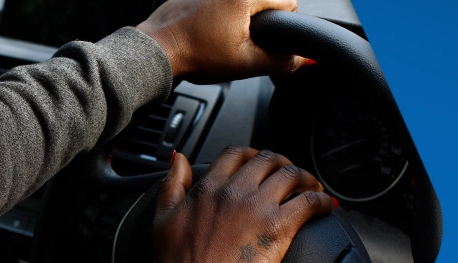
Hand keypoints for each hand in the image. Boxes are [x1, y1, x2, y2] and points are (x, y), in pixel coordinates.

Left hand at [137, 0, 304, 82]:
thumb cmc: (194, 54)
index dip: (281, 29)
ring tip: (218, 41)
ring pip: (240, 4)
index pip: (287, 4)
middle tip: (238, 46)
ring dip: (237, 20)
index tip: (264, 43)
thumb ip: (279, 61)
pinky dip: (217, 17)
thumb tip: (301, 60)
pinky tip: (206, 34)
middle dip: (257, 25)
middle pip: (263, 2)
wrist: (156, 52)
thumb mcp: (244, 63)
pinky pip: (219, 3)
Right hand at [153, 147, 334, 262]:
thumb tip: (179, 160)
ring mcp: (259, 207)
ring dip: (305, 177)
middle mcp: (235, 191)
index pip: (235, 154)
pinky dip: (323, 200)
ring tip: (311, 186)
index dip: (250, 154)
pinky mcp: (280, 227)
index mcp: (208, 188)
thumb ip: (171, 184)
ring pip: (291, 175)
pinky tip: (326, 205)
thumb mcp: (161, 219)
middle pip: (268, 160)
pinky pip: (310, 202)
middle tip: (287, 173)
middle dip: (280, 162)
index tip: (257, 162)